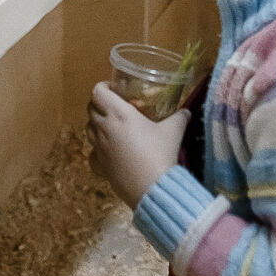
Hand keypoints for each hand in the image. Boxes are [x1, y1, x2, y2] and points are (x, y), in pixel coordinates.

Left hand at [86, 81, 189, 208]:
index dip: (102, 87)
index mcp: (118, 113)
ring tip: (111, 126)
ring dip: (96, 124)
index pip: (97, 93)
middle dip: (99, 104)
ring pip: (88, 130)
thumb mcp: (173, 131)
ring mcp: (99, 148)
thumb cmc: (160, 154)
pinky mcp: (100, 166)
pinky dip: (97, 150)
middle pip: (90, 109)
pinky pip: (92, 154)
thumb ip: (180, 117)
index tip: (113, 89)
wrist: (152, 188)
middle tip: (114, 106)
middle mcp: (104, 128)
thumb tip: (187, 111)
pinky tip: (108, 152)